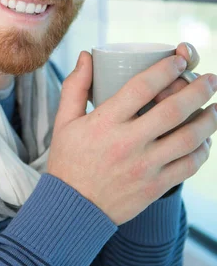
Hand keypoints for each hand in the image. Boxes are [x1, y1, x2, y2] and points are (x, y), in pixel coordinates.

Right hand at [48, 48, 216, 224]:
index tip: (179, 61)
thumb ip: (75, 86)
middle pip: (173, 110)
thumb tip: (86, 55)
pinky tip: (204, 140)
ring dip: (208, 120)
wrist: (73, 209)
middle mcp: (127, 143)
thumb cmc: (68, 161)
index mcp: (105, 122)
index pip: (142, 87)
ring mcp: (144, 166)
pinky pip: (188, 166)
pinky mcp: (154, 186)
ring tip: (215, 108)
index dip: (165, 70)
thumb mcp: (64, 122)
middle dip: (198, 90)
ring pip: (188, 138)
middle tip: (211, 79)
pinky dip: (202, 151)